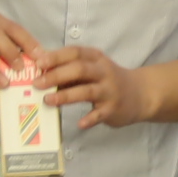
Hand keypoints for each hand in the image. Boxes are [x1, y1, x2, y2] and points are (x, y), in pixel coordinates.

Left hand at [34, 43, 155, 129]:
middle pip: (79, 69)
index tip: (38, 62)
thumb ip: (69, 69)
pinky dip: (90, 119)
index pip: (75, 52)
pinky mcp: (113, 108)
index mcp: (95, 58)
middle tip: (37, 84)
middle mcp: (103, 71)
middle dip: (56, 75)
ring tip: (48, 101)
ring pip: (87, 91)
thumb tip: (39, 71)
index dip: (56, 56)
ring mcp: (109, 90)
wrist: (140, 94)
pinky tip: (79, 123)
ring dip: (65, 96)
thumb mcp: (92, 69)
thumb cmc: (106, 80)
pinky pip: (100, 114)